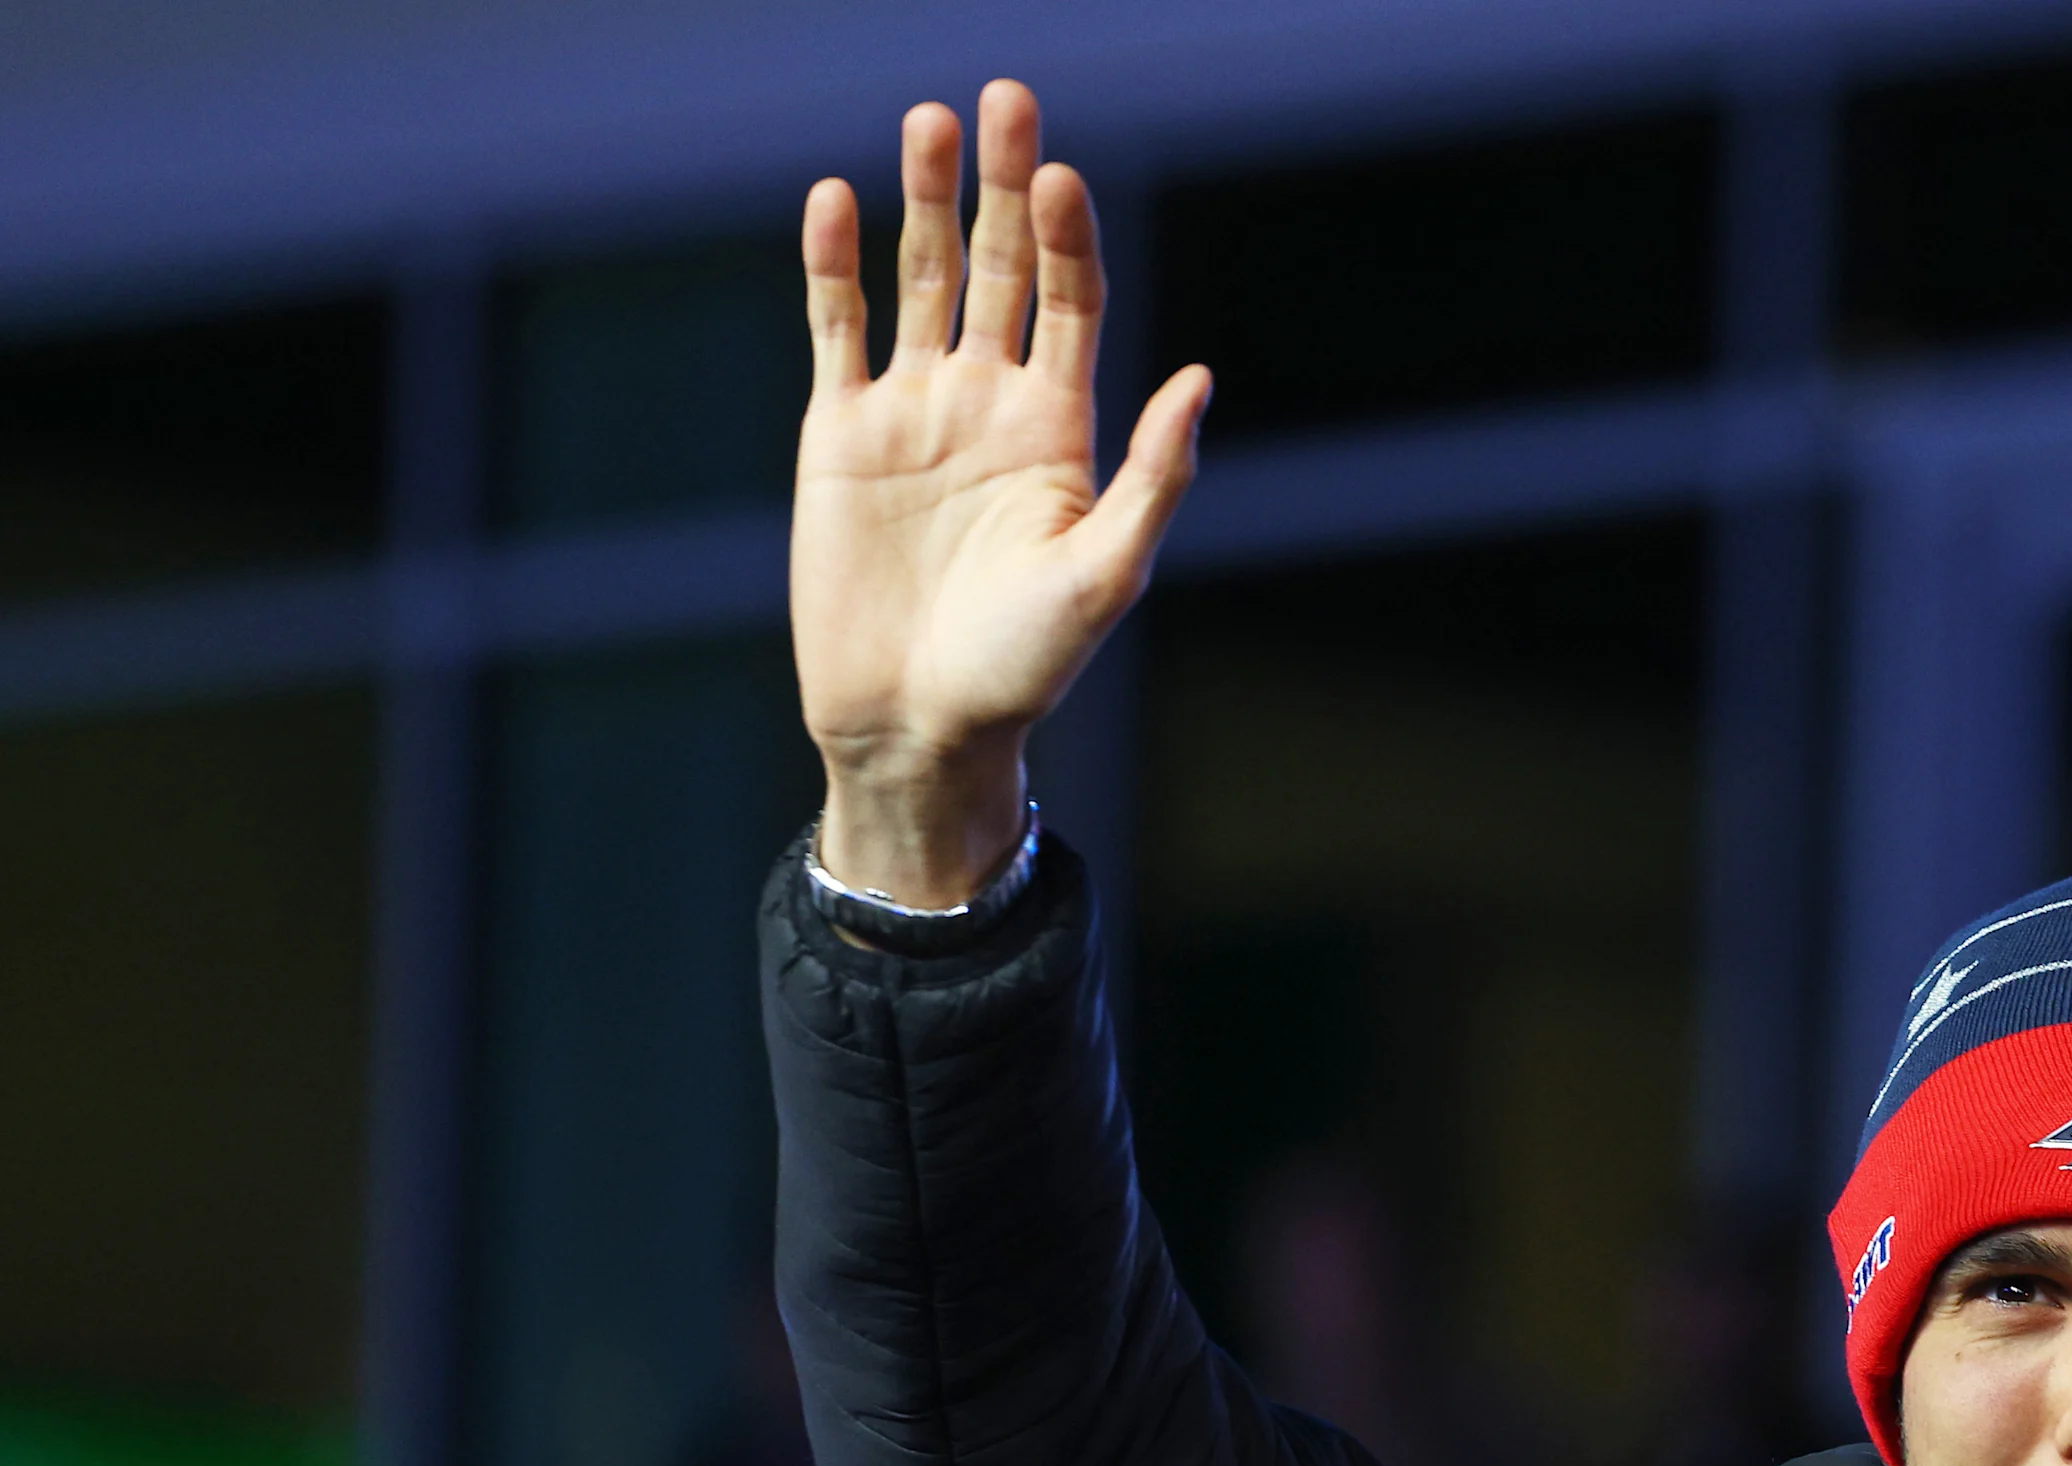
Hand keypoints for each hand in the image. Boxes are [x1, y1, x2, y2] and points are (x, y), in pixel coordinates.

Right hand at [792, 80, 1209, 904]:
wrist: (917, 723)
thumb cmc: (1024, 666)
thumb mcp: (1106, 573)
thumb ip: (1153, 475)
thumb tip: (1200, 378)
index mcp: (1062, 429)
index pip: (1070, 302)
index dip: (1066, 239)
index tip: (1061, 177)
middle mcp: (991, 403)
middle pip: (999, 267)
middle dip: (1004, 187)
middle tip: (1005, 100)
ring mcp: (914, 411)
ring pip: (921, 280)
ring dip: (925, 202)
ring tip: (929, 122)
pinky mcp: (841, 434)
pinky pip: (838, 330)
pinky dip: (835, 266)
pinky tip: (836, 199)